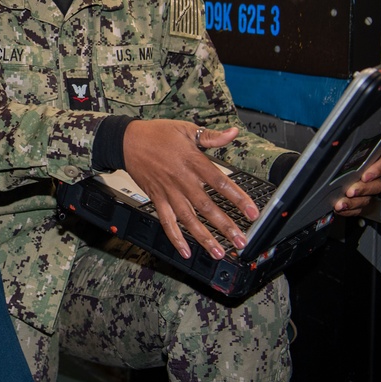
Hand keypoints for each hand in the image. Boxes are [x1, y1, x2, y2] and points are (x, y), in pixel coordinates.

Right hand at [123, 120, 254, 260]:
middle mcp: (181, 180)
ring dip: (204, 237)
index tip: (253, 212)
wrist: (127, 140)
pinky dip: (175, 238)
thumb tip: (233, 133)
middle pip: (206, 206)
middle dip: (225, 226)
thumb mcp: (186, 129)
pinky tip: (185, 250)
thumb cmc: (156, 133)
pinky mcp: (156, 198)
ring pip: (188, 219)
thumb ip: (211, 136)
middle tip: (240, 241)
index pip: (220, 183)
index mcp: (192, 161)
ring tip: (218, 252)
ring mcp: (168, 191)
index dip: (238, 198)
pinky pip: (166, 221)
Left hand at [333, 151, 380, 215]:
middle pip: (377, 184)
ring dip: (353, 202)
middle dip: (362, 189)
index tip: (366, 175)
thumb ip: (347, 149)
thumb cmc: (341, 158)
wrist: (331, 173)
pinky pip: (359, 208)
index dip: (379, 169)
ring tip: (341, 203)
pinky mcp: (361, 200)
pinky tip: (340, 208)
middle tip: (350, 191)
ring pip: (367, 198)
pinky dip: (349, 209)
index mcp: (375, 159)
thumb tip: (339, 149)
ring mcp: (369, 190)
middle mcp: (374, 176)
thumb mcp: (345, 152)